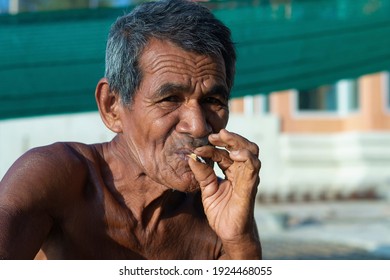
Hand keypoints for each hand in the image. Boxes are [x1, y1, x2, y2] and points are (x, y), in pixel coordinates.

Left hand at [188, 129, 260, 258]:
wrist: (230, 233)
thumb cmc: (221, 212)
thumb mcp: (207, 189)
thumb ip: (202, 173)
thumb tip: (192, 156)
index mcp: (232, 171)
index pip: (224, 153)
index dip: (212, 148)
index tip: (197, 148)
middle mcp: (242, 171)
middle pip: (242, 146)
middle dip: (229, 137)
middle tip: (213, 135)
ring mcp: (248, 178)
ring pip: (251, 151)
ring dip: (237, 141)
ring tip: (224, 137)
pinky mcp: (250, 187)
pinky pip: (253, 168)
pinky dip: (246, 157)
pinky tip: (234, 154)